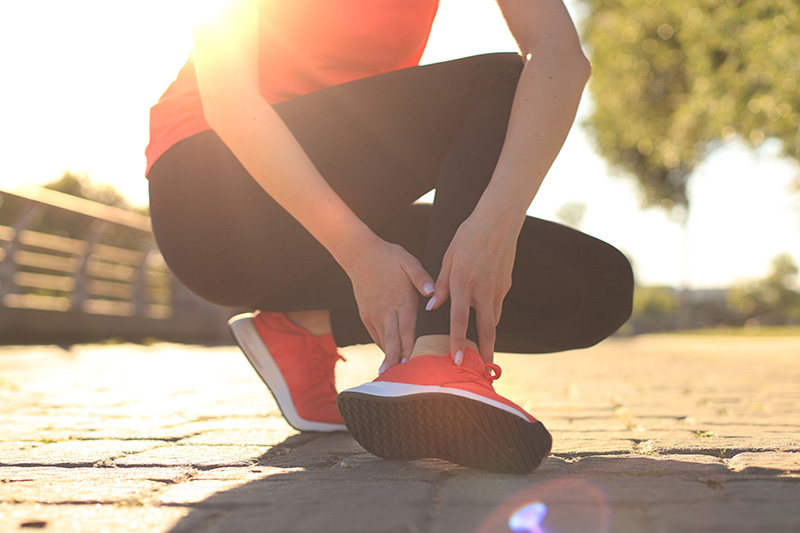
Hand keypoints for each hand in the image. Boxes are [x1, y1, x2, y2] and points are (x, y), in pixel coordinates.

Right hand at [343, 237, 433, 372]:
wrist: (359, 254)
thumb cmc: (389, 257)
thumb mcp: (408, 261)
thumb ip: (422, 278)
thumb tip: (432, 293)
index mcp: (401, 300)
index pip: (407, 329)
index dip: (409, 348)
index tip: (413, 364)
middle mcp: (387, 311)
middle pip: (393, 341)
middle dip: (397, 361)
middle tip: (401, 378)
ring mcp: (374, 314)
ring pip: (383, 341)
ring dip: (389, 357)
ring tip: (393, 375)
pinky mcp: (366, 314)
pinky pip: (375, 335)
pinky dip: (382, 347)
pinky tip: (388, 357)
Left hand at [429, 211, 520, 362]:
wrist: (498, 220)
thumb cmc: (468, 236)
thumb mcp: (448, 257)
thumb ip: (441, 284)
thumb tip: (432, 307)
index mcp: (462, 282)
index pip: (459, 320)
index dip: (458, 342)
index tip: (456, 360)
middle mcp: (482, 289)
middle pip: (487, 328)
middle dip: (485, 351)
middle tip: (483, 368)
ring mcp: (497, 287)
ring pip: (494, 319)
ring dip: (489, 335)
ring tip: (483, 351)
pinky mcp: (506, 284)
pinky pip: (497, 305)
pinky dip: (491, 315)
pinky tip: (485, 320)